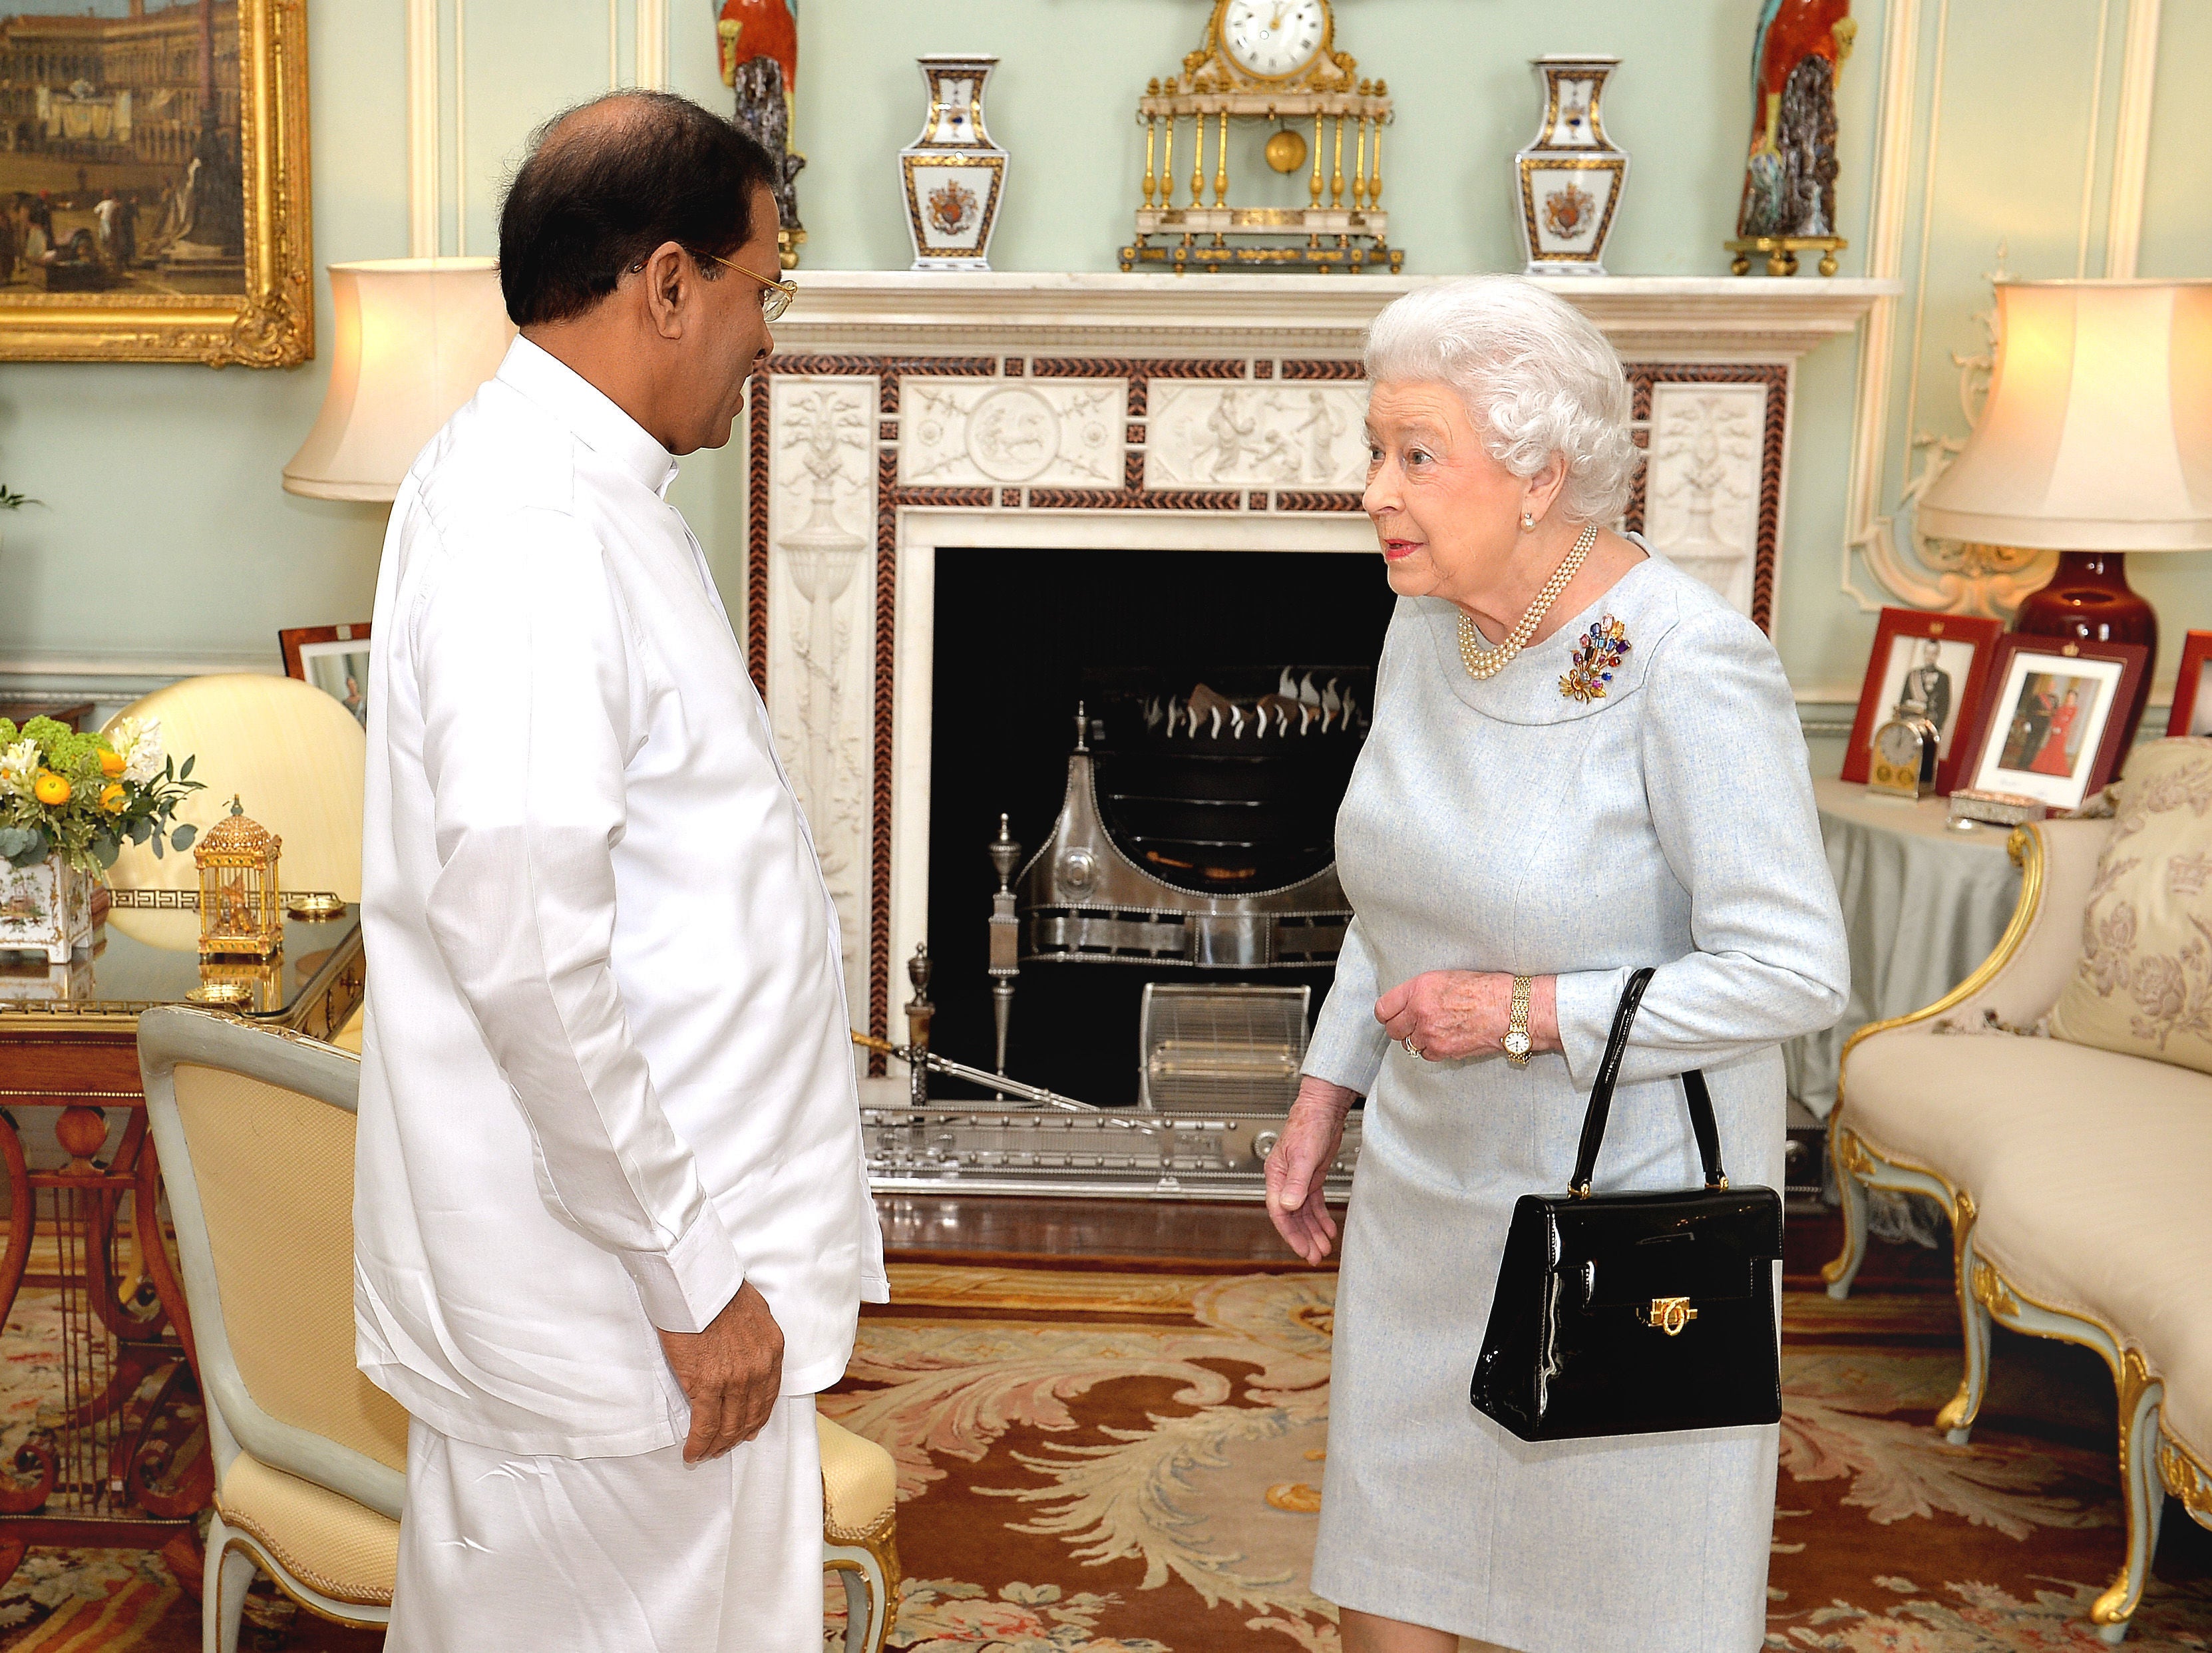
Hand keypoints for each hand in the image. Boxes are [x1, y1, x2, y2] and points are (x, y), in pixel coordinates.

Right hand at [657, 1280, 783, 1462]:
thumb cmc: (720, 1290)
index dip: (757, 1419)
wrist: (698, 1284)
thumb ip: (758, 1337)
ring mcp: (735, 1380)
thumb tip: (753, 1351)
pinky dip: (699, 1444)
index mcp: (773, 1351)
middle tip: (723, 1447)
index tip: (748, 1431)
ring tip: (706, 1454)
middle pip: (750, 1416)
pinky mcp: (707, 1386)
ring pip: (728, 1425)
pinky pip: (705, 1425)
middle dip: (736, 1436)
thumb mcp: (756, 1312)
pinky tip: (692, 1453)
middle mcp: (759, 1370)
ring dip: (717, 1445)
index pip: (769, 1397)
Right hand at [1265, 1077, 1353, 1263]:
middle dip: (1302, 1237)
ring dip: (1312, 1231)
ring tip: (1323, 1249)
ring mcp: (1298, 1180)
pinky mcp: (1312, 1177)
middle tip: (1314, 1256)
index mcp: (1276, 1175)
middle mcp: (1285, 1180)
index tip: (1301, 1248)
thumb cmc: (1309, 1125)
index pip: (1279, 1211)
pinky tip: (1328, 1229)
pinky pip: (1314, 1204)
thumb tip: (1287, 1206)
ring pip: (1303, 1213)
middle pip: (1291, 1216)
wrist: (1324, 1109)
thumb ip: (1296, 1182)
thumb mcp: (1304, 1156)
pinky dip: (1321, 1218)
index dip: (1290, 1232)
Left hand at [1374, 971, 1558, 1062]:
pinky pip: (1426, 1055)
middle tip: (1414, 1025)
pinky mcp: (1442, 1050)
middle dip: (1402, 1028)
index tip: (1393, 1015)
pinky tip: (1446, 1039)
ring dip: (1418, 1040)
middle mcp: (1420, 1011)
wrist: (1510, 1009)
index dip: (1388, 1014)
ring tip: (1435, 1031)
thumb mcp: (1446, 978)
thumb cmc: (1485, 989)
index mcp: (1419, 989)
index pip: (1383, 1008)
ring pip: (1409, 1045)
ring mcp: (1430, 1033)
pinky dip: (1432, 1050)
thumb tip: (1405, 1005)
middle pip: (1393, 1030)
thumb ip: (1421, 992)